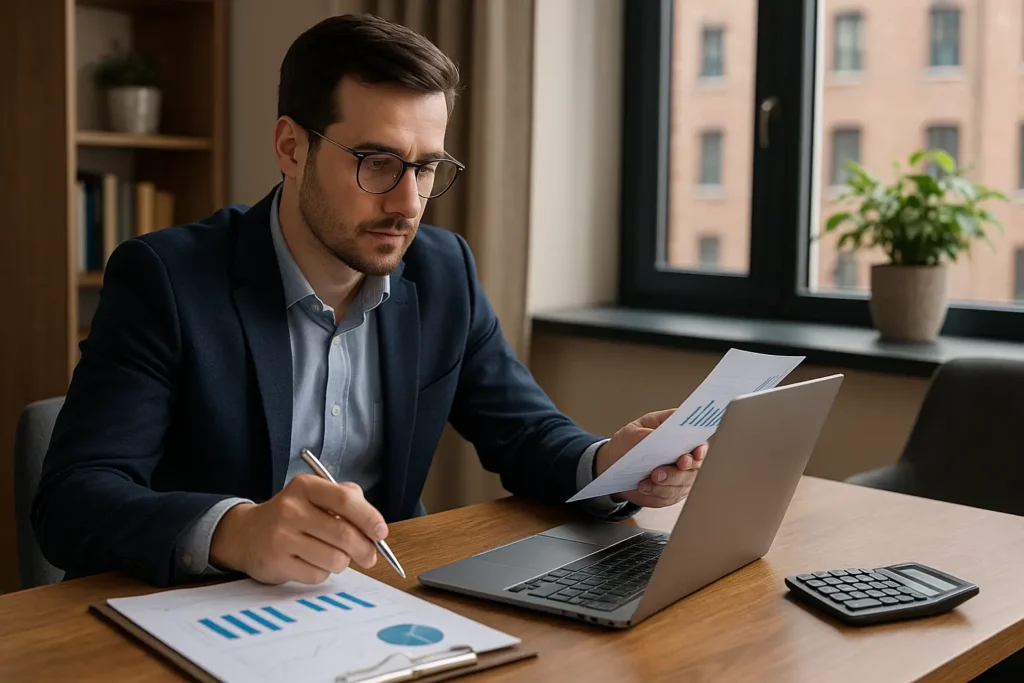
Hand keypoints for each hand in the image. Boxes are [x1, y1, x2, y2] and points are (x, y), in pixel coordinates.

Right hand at [209, 474, 388, 584]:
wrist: (246, 534)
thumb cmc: (292, 515)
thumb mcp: (315, 495)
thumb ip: (346, 500)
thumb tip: (374, 524)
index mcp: (305, 486)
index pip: (345, 500)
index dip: (369, 518)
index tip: (381, 533)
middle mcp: (291, 509)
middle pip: (344, 534)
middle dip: (365, 549)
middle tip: (370, 556)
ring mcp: (281, 537)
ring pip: (335, 559)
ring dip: (342, 562)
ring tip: (333, 555)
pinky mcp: (276, 563)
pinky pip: (318, 575)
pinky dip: (323, 573)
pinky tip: (311, 562)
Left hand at [595, 408, 707, 507]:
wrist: (615, 462)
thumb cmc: (630, 442)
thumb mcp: (634, 430)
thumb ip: (648, 431)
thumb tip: (658, 435)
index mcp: (682, 440)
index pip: (700, 445)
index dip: (700, 450)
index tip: (695, 453)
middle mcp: (685, 461)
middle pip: (692, 470)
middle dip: (676, 473)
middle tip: (658, 473)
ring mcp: (679, 480)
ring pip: (679, 486)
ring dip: (663, 485)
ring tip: (646, 482)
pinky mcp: (669, 495)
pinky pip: (666, 498)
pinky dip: (655, 494)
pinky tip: (643, 488)